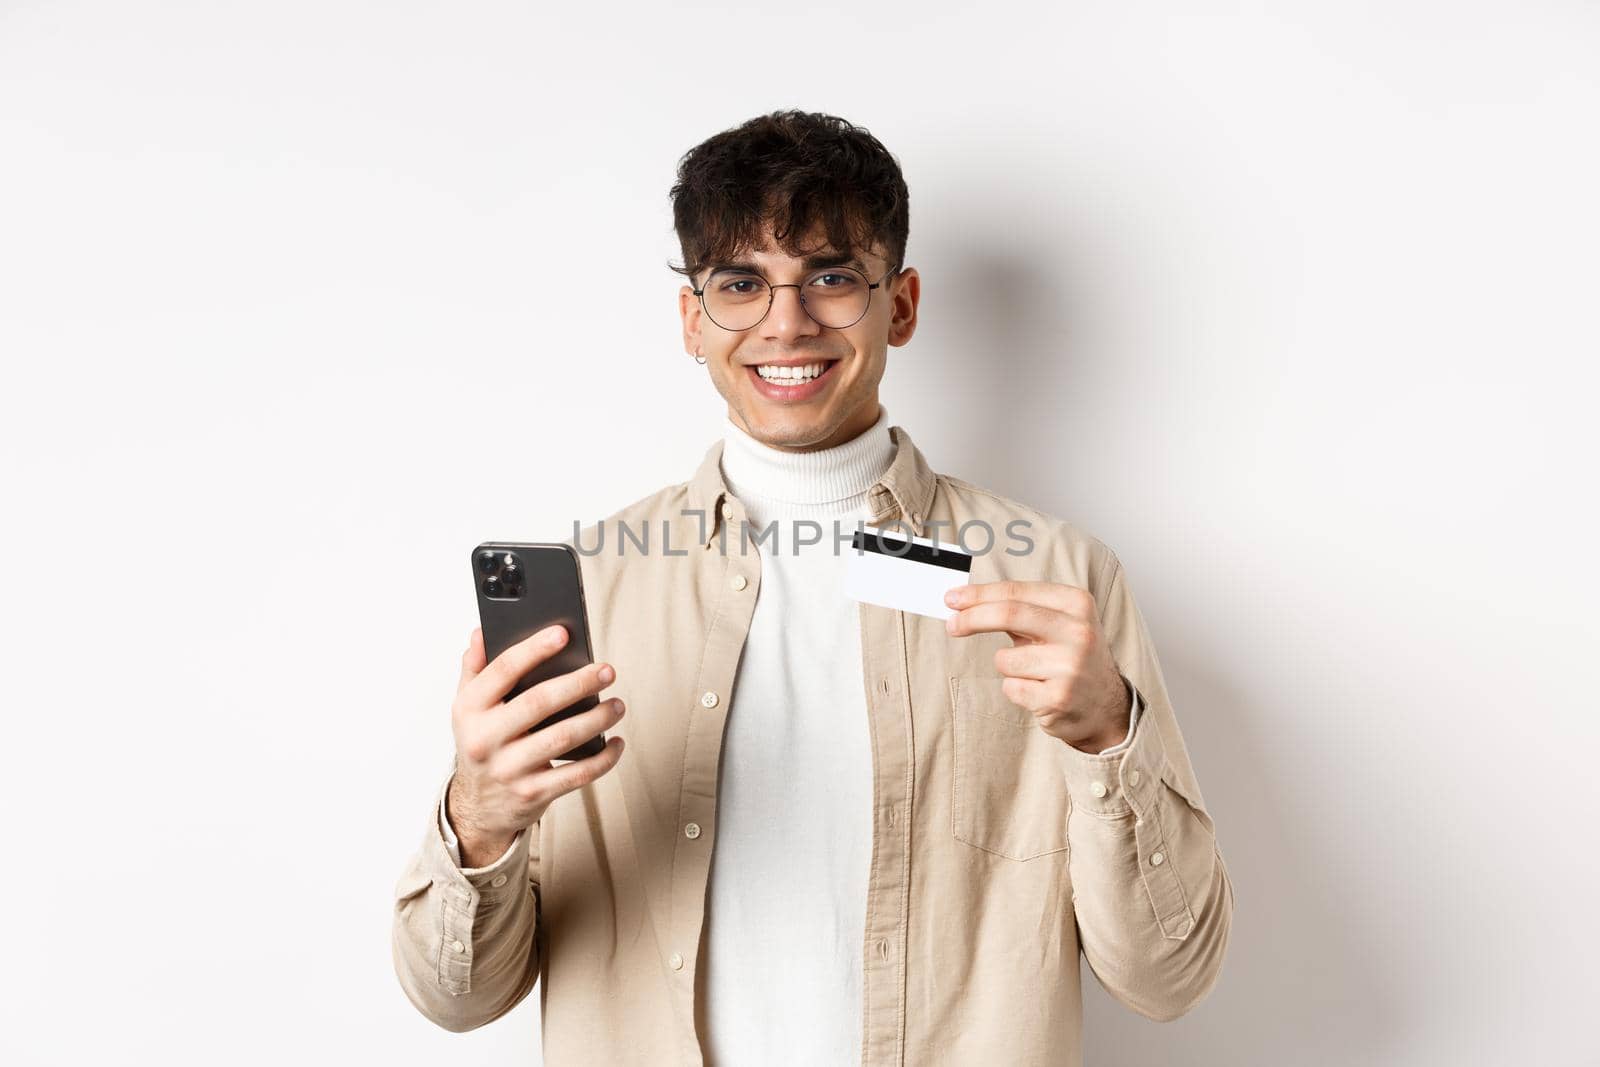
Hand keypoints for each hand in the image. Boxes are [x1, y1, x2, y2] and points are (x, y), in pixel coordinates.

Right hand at [447, 624, 625, 865]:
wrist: (477, 808)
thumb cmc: (481, 744)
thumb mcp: (467, 708)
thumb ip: (474, 669)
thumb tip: (480, 633)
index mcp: (470, 710)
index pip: (503, 671)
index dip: (533, 649)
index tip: (562, 634)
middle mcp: (485, 739)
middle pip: (538, 702)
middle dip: (578, 683)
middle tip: (607, 670)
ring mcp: (509, 769)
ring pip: (562, 738)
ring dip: (597, 719)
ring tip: (617, 705)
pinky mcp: (532, 793)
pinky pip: (576, 775)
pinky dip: (603, 759)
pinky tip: (616, 743)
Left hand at [944, 580, 1129, 752]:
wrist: (1107, 706)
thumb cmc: (1071, 657)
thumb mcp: (1058, 623)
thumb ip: (1019, 609)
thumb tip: (966, 602)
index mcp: (1077, 603)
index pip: (1016, 592)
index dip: (978, 594)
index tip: (953, 598)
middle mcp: (1078, 632)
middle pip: (1009, 614)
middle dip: (972, 618)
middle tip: (951, 624)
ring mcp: (1070, 667)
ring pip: (1005, 659)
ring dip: (1008, 666)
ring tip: (1035, 672)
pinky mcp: (1059, 698)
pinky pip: (1011, 688)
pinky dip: (1016, 689)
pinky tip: (1040, 691)